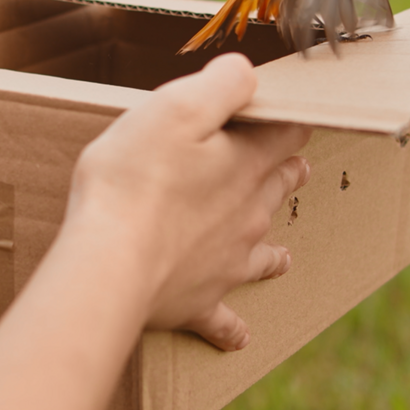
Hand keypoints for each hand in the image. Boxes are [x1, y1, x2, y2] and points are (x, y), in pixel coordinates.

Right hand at [66, 52, 311, 350]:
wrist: (109, 261)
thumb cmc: (135, 178)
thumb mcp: (177, 105)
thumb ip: (222, 83)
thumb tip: (248, 72)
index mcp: (244, 165)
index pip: (286, 135)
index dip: (294, 122)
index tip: (299, 117)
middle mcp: (247, 214)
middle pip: (279, 189)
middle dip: (288, 173)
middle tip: (299, 169)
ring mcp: (227, 261)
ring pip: (262, 251)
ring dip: (273, 247)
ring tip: (283, 254)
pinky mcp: (198, 301)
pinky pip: (222, 320)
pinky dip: (231, 327)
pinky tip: (240, 337)